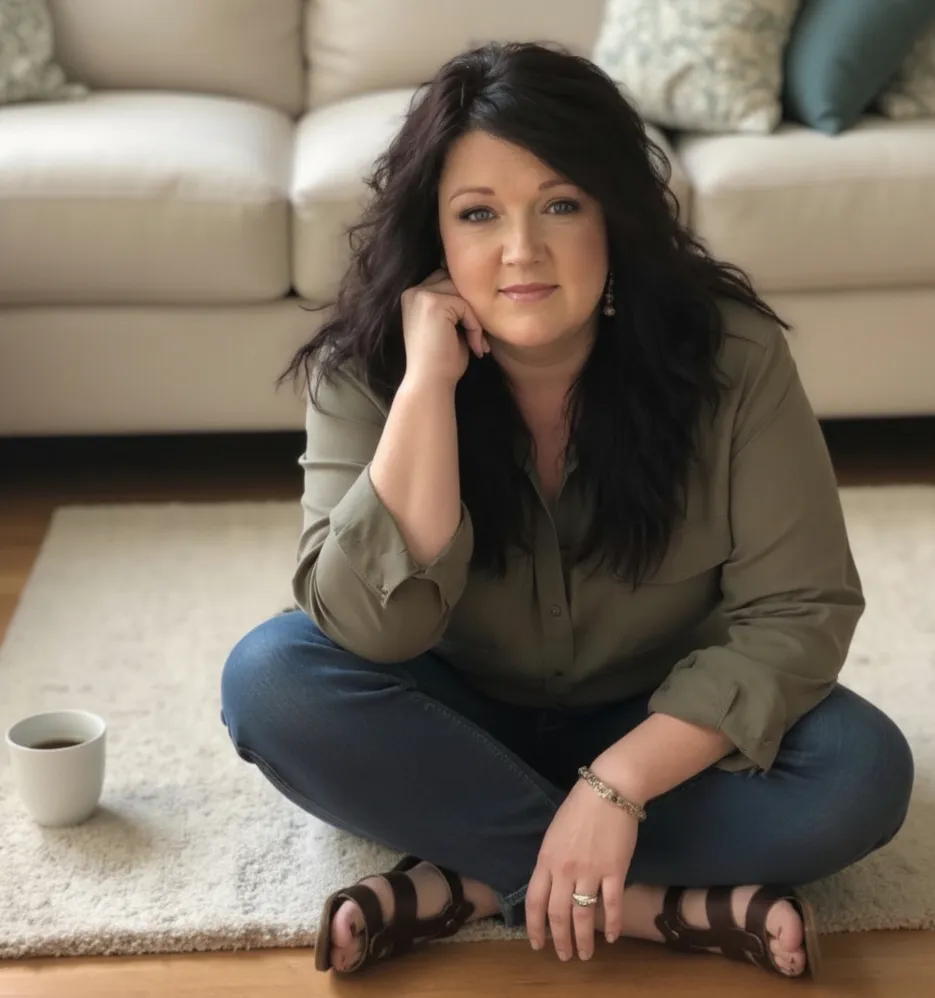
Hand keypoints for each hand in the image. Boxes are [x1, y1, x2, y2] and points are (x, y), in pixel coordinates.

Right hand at [399, 268, 488, 386]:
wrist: (430, 383)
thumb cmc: (442, 362)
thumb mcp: (448, 327)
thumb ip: (455, 306)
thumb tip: (477, 291)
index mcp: (413, 297)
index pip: (447, 282)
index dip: (464, 303)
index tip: (473, 330)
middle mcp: (413, 292)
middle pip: (456, 283)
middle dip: (471, 308)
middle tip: (479, 336)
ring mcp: (421, 296)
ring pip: (463, 294)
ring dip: (475, 318)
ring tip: (478, 343)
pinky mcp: (433, 303)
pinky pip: (466, 306)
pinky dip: (475, 327)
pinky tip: (475, 347)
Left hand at [526, 777, 638, 960]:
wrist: (608, 791)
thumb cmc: (579, 807)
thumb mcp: (554, 833)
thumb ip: (551, 860)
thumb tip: (549, 885)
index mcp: (546, 859)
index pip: (535, 901)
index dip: (534, 926)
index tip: (537, 943)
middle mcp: (565, 869)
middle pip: (558, 913)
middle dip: (560, 939)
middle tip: (563, 956)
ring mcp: (590, 871)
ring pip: (583, 915)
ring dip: (583, 939)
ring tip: (584, 954)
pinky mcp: (615, 871)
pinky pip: (611, 904)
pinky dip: (612, 924)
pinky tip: (612, 937)